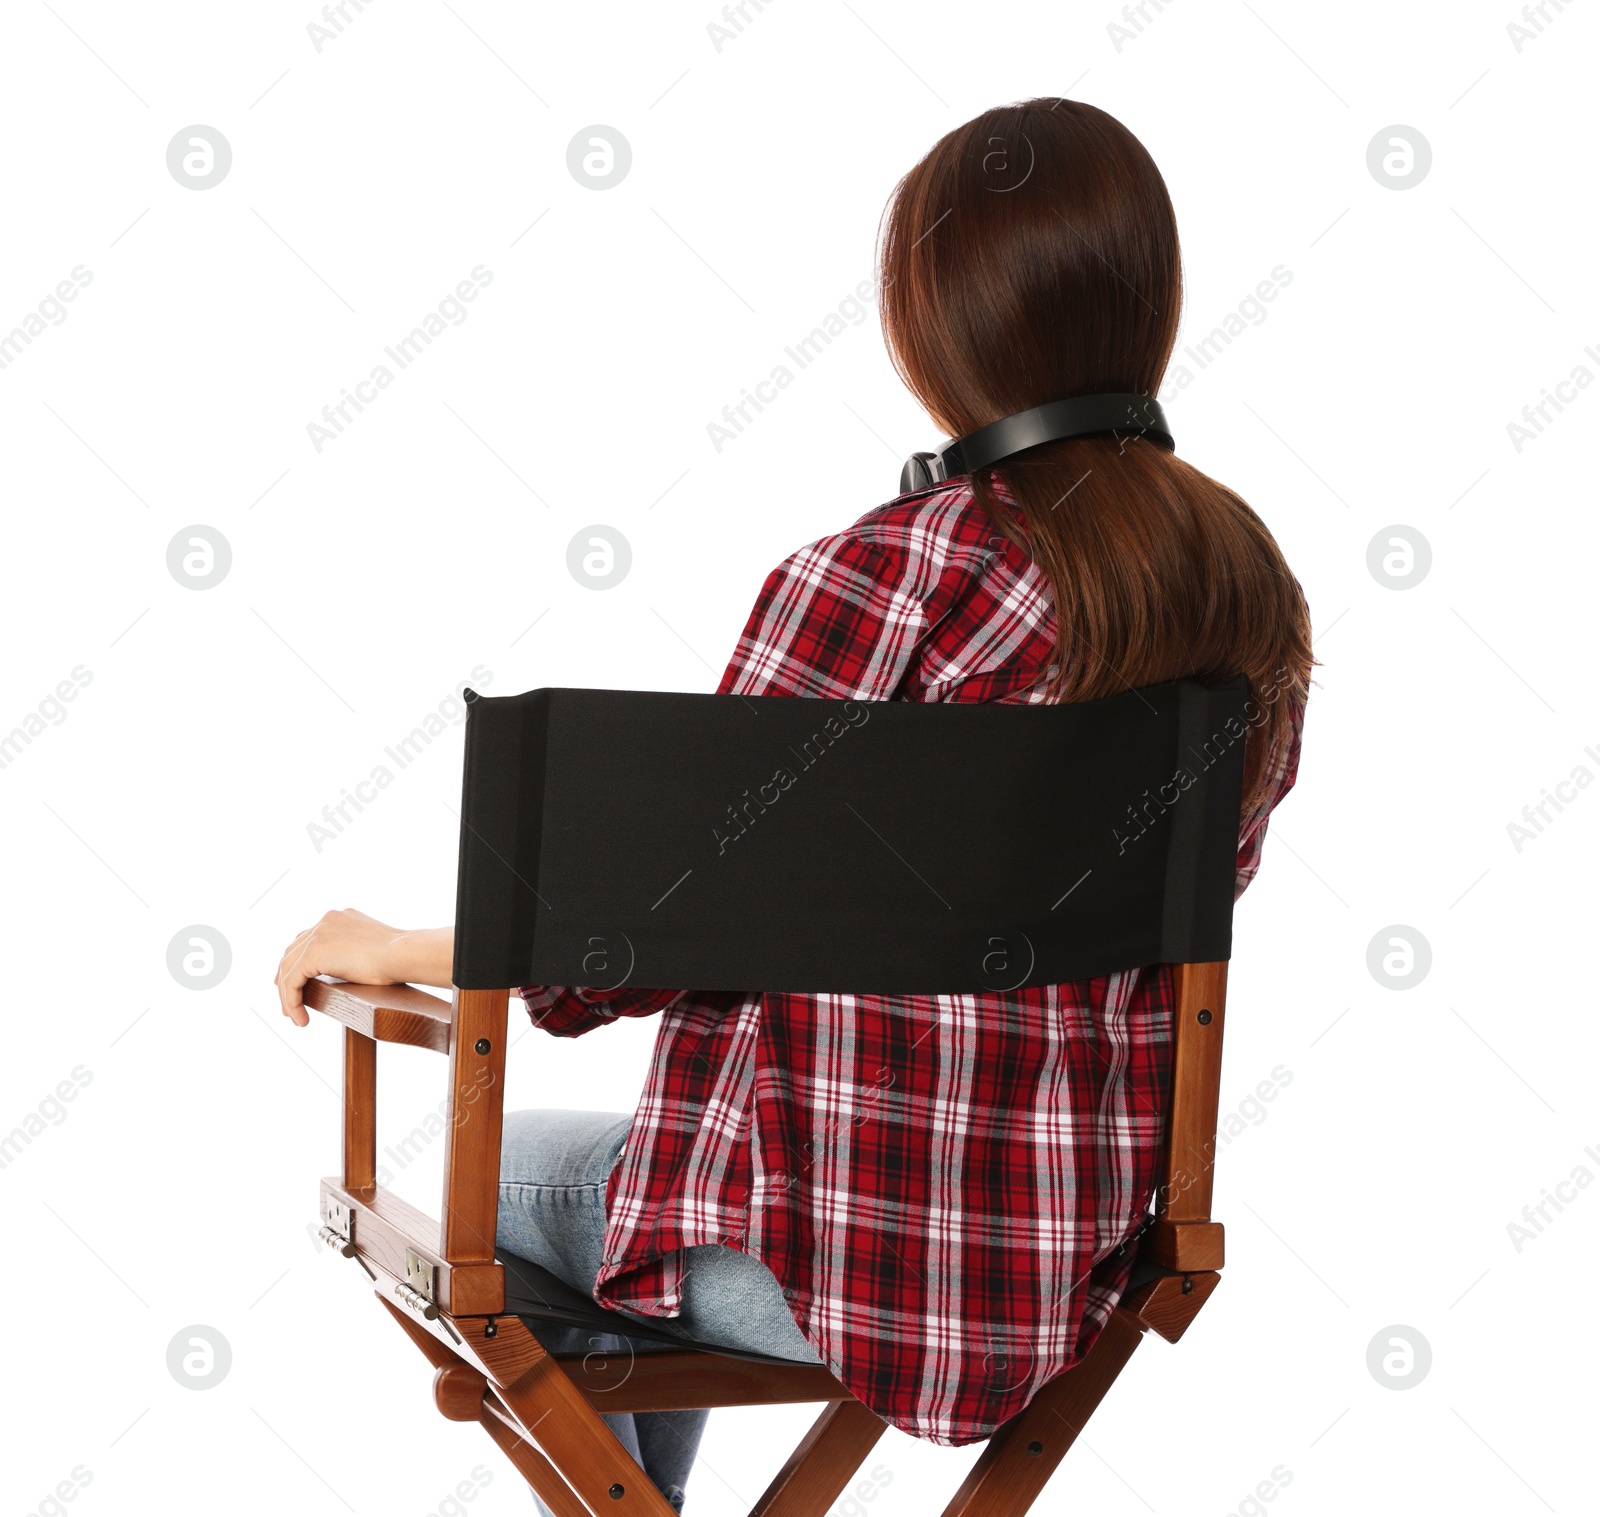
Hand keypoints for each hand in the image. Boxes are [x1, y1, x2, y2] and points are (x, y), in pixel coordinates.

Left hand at [274, 909, 452, 1026]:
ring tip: (293, 1016)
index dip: (298, 962)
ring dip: (288, 995)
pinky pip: (292, 981)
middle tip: (288, 1002)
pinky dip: (292, 1001)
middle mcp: (325, 921)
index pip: (307, 939)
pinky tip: (300, 1019)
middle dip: (286, 978)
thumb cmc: (397, 957)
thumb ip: (354, 951)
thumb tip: (351, 968)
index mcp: (338, 917)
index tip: (296, 982)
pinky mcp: (313, 953)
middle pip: (293, 952)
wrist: (402, 954)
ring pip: (288, 968)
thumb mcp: (370, 948)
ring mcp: (318, 935)